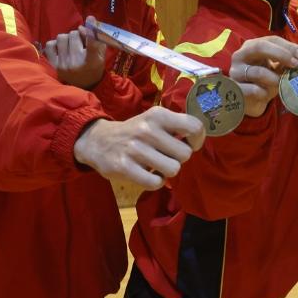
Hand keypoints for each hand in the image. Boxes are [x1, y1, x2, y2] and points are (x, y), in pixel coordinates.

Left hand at [44, 17, 106, 88]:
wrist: (82, 86)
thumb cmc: (94, 68)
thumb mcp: (101, 56)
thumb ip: (97, 39)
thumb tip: (83, 26)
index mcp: (92, 62)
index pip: (92, 44)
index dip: (91, 30)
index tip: (90, 19)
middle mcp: (76, 63)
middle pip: (74, 34)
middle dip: (78, 35)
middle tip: (80, 43)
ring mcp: (63, 64)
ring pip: (62, 37)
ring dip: (67, 38)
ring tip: (71, 46)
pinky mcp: (53, 65)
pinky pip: (50, 44)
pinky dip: (55, 44)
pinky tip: (61, 49)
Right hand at [72, 107, 204, 190]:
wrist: (98, 141)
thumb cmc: (135, 132)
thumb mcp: (154, 120)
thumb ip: (176, 126)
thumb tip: (199, 139)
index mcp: (158, 115)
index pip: (194, 127)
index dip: (197, 140)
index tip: (189, 144)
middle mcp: (147, 129)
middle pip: (185, 154)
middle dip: (178, 158)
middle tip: (166, 156)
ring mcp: (135, 149)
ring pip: (173, 170)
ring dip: (166, 171)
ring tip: (155, 165)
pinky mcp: (124, 167)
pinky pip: (156, 183)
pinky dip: (155, 182)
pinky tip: (147, 174)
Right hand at [229, 37, 297, 116]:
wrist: (250, 101)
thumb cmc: (267, 81)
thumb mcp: (283, 69)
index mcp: (254, 46)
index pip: (272, 40)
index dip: (289, 46)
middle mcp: (241, 55)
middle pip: (259, 47)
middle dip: (280, 54)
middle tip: (295, 65)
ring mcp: (235, 72)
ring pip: (256, 72)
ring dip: (274, 79)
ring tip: (282, 85)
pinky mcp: (234, 88)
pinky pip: (250, 90)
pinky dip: (262, 93)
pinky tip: (267, 95)